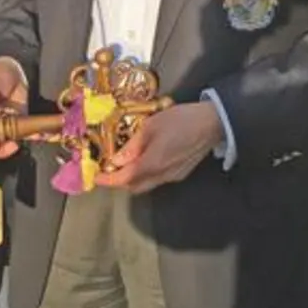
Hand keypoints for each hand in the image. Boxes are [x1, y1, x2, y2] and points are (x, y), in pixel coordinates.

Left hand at [95, 101, 222, 193]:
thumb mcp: (150, 126)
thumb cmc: (180, 120)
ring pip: (147, 184)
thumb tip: (115, 161)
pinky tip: (145, 159)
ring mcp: (173, 176)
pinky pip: (158, 179)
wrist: (212, 123)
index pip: (124, 179)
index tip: (95, 177)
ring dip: (133, 178)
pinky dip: (146, 174)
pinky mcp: (181, 173)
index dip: (107, 180)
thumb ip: (132, 146)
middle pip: (135, 187)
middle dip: (119, 181)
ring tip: (125, 162)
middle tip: (109, 168)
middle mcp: (162, 176)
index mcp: (152, 165)